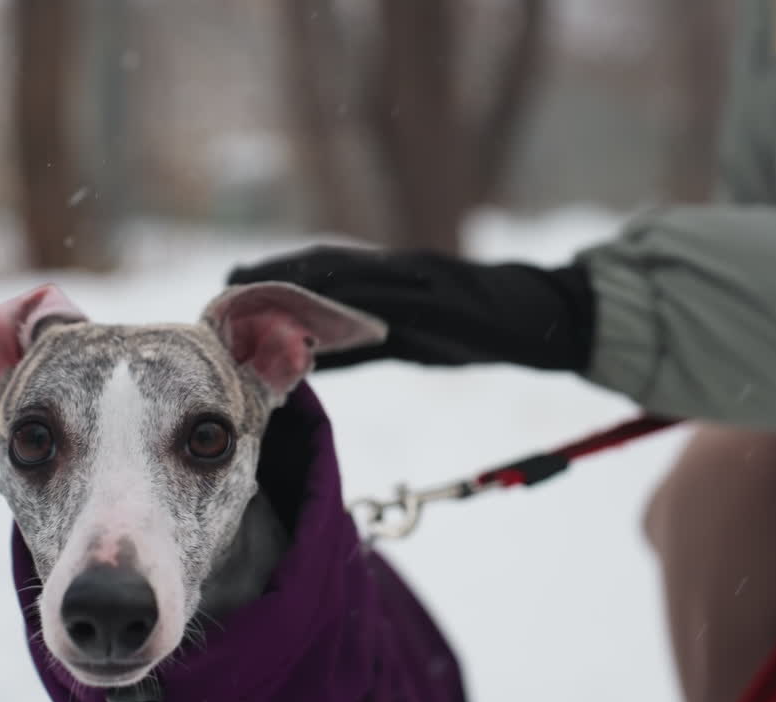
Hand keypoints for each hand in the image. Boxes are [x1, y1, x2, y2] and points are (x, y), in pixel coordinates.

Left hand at [226, 245, 594, 371]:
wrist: (545, 316)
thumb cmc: (473, 329)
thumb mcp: (409, 340)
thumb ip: (361, 346)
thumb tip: (309, 361)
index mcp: (389, 278)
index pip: (322, 274)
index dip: (276, 275)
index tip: (231, 283)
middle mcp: (399, 269)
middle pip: (328, 266)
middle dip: (278, 272)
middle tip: (230, 281)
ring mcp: (422, 278)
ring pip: (356, 275)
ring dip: (309, 280)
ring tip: (266, 288)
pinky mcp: (445, 295)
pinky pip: (398, 295)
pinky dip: (363, 300)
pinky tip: (333, 308)